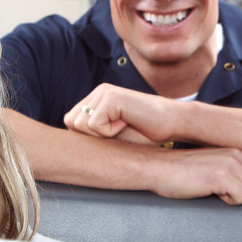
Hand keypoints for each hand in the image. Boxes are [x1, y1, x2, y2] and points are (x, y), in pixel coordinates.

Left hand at [64, 84, 179, 143]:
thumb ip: (93, 133)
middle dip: (92, 137)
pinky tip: (128, 123)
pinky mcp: (111, 97)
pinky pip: (95, 125)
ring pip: (81, 126)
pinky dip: (110, 132)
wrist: (174, 123)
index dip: (88, 137)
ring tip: (124, 126)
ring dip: (103, 135)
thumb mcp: (114, 134)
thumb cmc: (148, 133)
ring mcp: (104, 92)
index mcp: (98, 98)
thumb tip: (68, 149)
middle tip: (118, 131)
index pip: (71, 122)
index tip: (112, 136)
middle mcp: (99, 91)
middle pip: (72, 123)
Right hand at [150, 146, 241, 204]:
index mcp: (239, 150)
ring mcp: (230, 163)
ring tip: (217, 189)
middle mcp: (238, 153)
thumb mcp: (217, 163)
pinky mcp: (220, 175)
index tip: (235, 187)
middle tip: (226, 190)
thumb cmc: (184, 171)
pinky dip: (229, 201)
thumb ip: (239, 169)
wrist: (158, 168)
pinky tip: (212, 192)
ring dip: (238, 197)